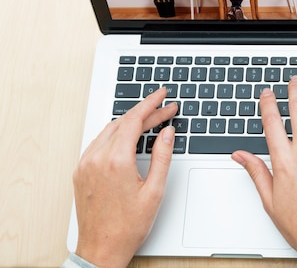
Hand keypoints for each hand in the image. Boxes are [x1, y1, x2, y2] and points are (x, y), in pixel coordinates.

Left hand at [73, 88, 177, 267]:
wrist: (101, 249)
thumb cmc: (127, 226)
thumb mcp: (155, 191)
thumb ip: (163, 156)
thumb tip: (167, 133)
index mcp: (116, 161)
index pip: (134, 120)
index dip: (152, 105)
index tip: (163, 96)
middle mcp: (96, 159)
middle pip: (123, 122)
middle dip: (146, 112)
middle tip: (165, 109)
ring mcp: (85, 165)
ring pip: (109, 130)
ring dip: (130, 122)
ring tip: (151, 120)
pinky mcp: (80, 172)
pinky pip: (99, 142)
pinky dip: (116, 134)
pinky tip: (128, 136)